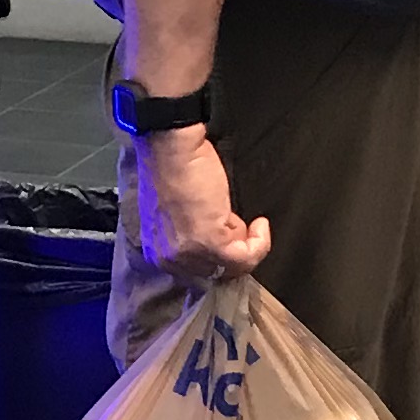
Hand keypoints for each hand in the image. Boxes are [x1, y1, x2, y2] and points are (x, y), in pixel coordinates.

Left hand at [138, 127, 268, 284]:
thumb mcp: (178, 214)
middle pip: (217, 272)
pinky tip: (260, 225)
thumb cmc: (174, 169)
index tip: (230, 234)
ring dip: (247, 243)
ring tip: (241, 218)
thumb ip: (194, 235)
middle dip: (232, 247)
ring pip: (234, 267)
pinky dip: (260, 243)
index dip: (219, 254)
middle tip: (235, 221)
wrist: (171, 147)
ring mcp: (191, 254)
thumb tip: (222, 240)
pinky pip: (246, 257)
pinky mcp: (212, 242)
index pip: (199, 272)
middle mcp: (171, 260)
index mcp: (159, 254)